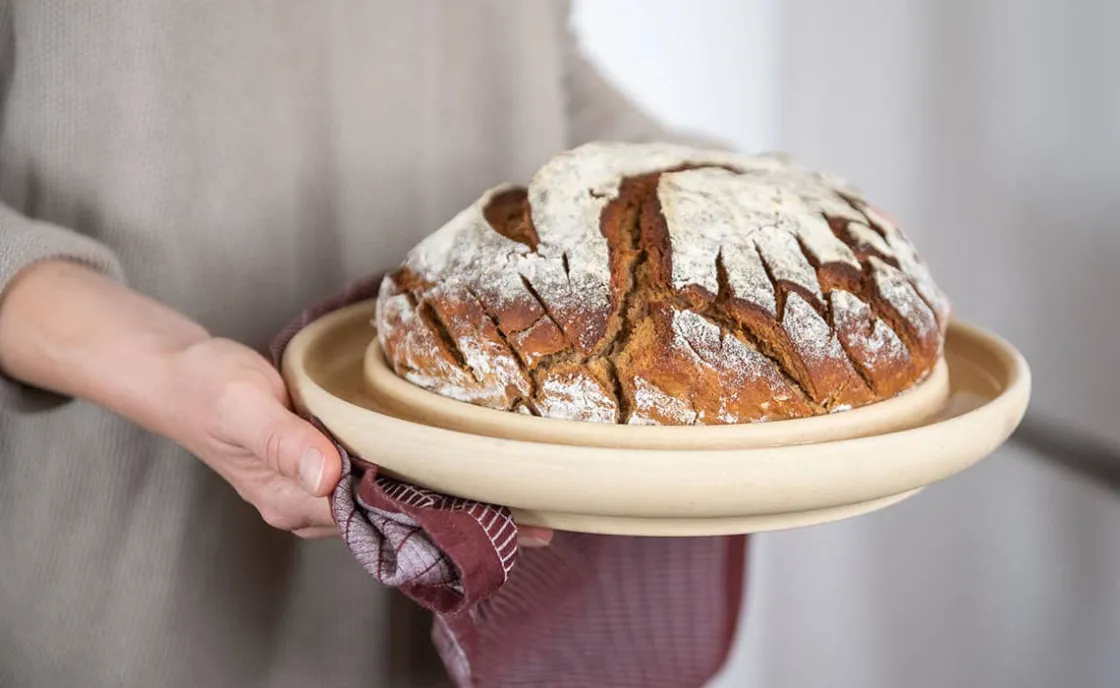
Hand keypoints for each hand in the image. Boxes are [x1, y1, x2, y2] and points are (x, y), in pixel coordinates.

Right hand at [0, 260, 552, 545]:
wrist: (180, 375)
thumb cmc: (208, 387)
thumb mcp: (243, 405)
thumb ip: (285, 441)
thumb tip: (328, 477)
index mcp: (298, 498)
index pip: (386, 518)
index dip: (447, 520)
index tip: (507, 521)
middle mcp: (315, 503)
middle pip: (402, 519)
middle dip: (469, 521)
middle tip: (542, 520)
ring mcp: (322, 486)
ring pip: (398, 502)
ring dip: (454, 501)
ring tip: (520, 501)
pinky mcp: (326, 464)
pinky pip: (383, 480)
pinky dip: (425, 478)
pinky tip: (459, 471)